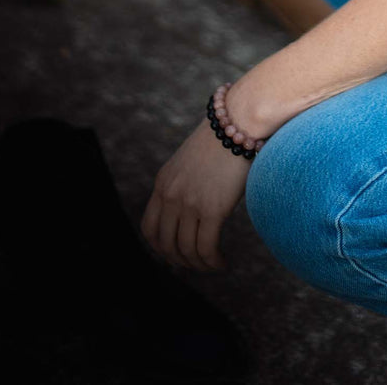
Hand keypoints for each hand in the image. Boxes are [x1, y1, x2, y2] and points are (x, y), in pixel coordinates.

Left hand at [141, 119, 249, 270]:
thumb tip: (192, 208)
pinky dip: (212, 262)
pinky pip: (206, 248)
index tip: (173, 254)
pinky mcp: (212, 209)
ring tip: (212, 265)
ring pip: (186, 250)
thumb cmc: (221, 138)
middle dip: (179, 260)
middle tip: (195, 264)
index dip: (159, 248)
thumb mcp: (190, 160)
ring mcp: (189, 203)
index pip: (149, 228)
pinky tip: (222, 262)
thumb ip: (184, 183)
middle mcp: (171, 195)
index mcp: (163, 182)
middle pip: (165, 244)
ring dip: (198, 265)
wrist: (238, 121)